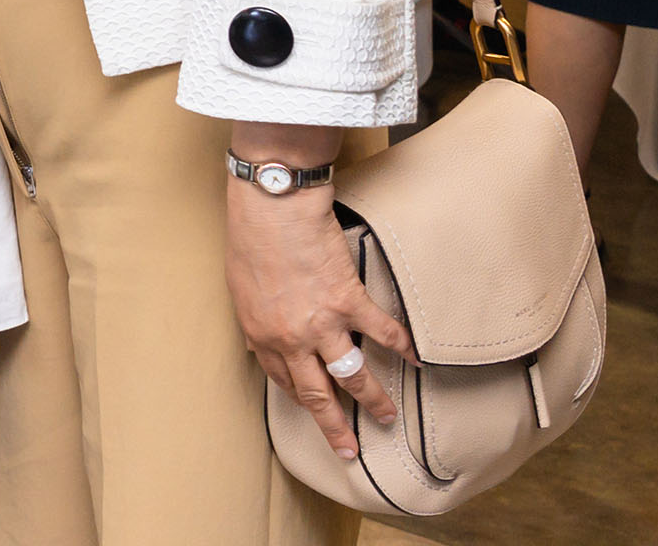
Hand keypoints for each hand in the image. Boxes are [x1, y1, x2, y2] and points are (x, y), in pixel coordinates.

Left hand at [227, 182, 414, 459]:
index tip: (315, 411)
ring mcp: (323, 324)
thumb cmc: (249, 238)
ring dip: (374, 401)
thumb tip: (268, 331)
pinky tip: (416, 359)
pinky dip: (402, 347)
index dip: (301, 399)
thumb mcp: (241, 286)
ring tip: (388, 417)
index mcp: (262, 335)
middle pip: (317, 395)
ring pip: (352, 377)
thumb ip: (258, 316)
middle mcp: (292, 340)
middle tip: (348, 449)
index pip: (284, 381)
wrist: (272, 207)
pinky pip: (383, 333)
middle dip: (335, 427)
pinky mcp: (350, 302)